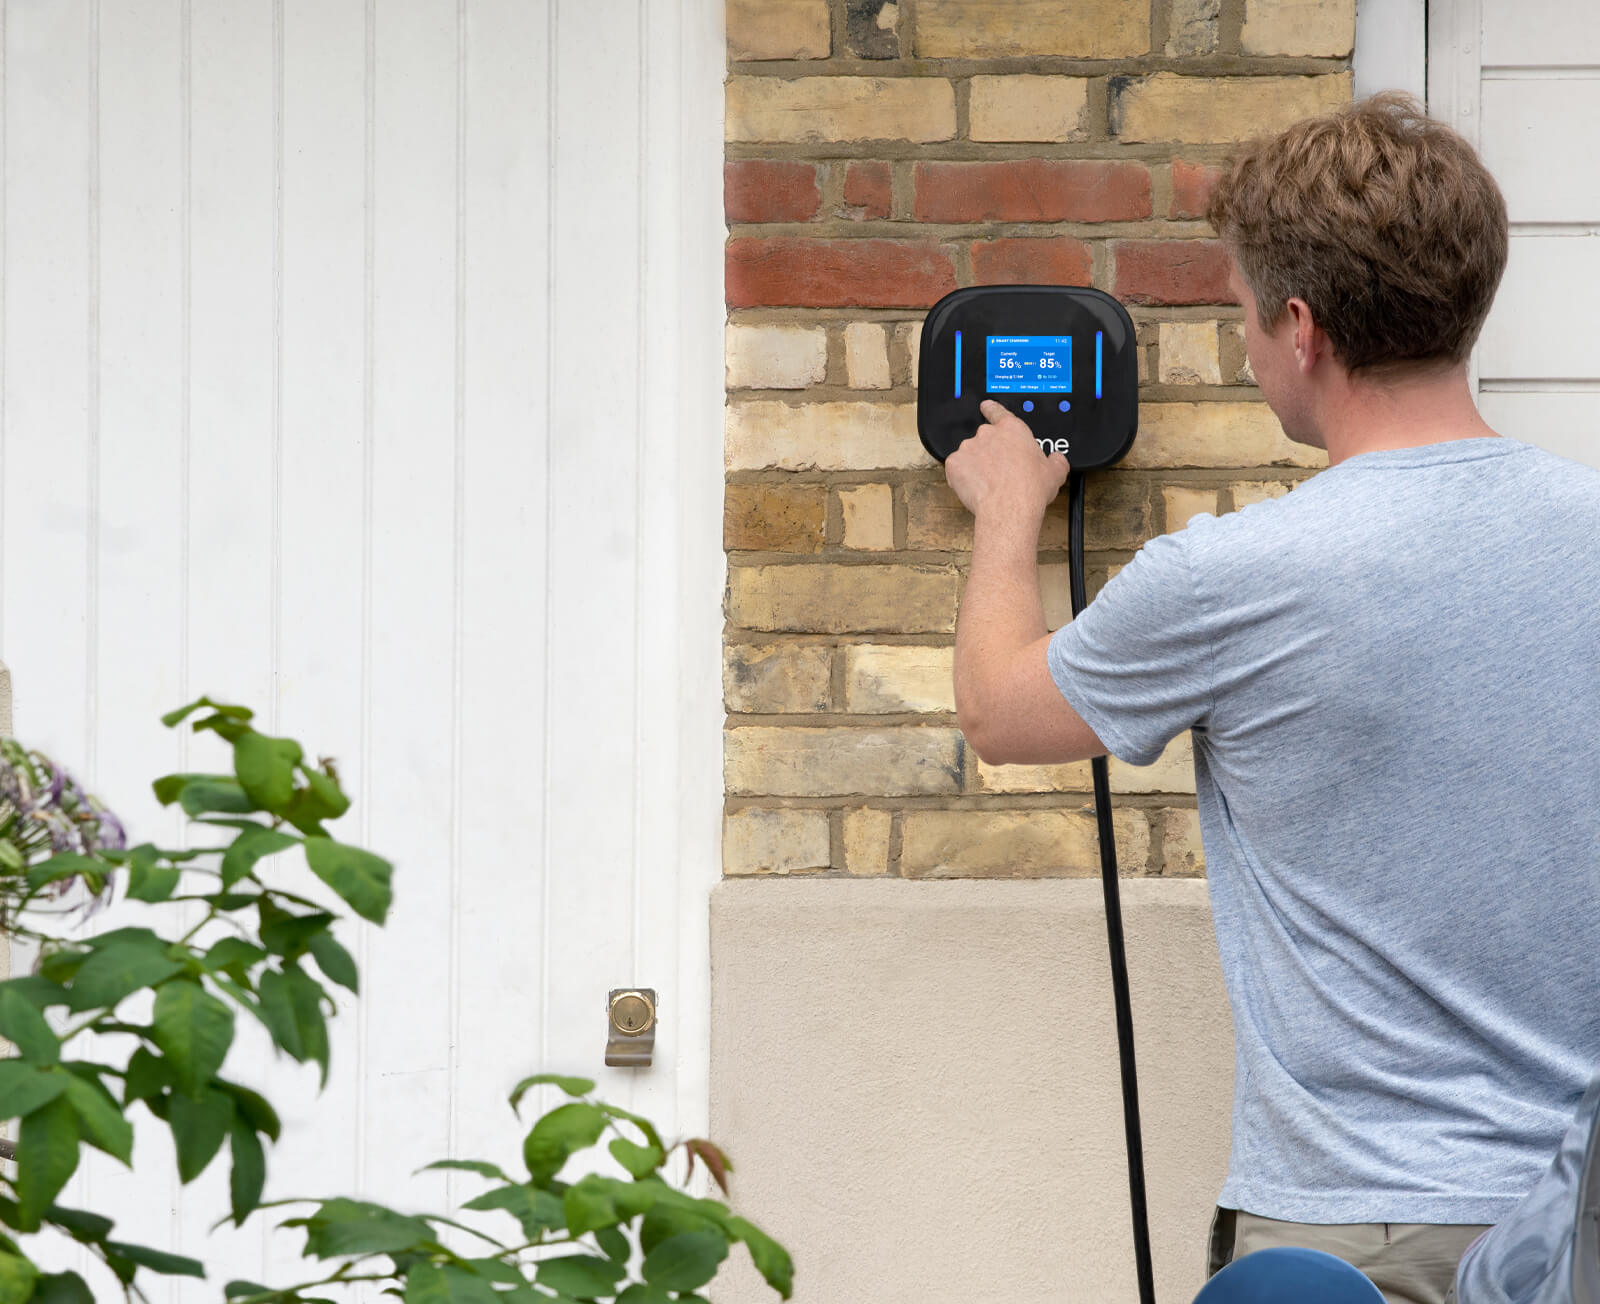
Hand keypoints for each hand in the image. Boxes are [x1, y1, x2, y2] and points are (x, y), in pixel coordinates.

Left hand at [944, 399, 1068, 518]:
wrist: (1009, 507)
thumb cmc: (1030, 489)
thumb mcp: (1055, 472)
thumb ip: (1055, 460)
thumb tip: (1057, 459)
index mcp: (1012, 429)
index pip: (998, 412)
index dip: (991, 409)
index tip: (985, 407)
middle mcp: (988, 433)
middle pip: (984, 439)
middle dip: (989, 453)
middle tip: (999, 472)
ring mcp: (969, 447)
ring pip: (969, 455)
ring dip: (975, 466)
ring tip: (988, 484)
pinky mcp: (954, 464)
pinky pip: (955, 469)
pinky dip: (961, 478)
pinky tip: (975, 488)